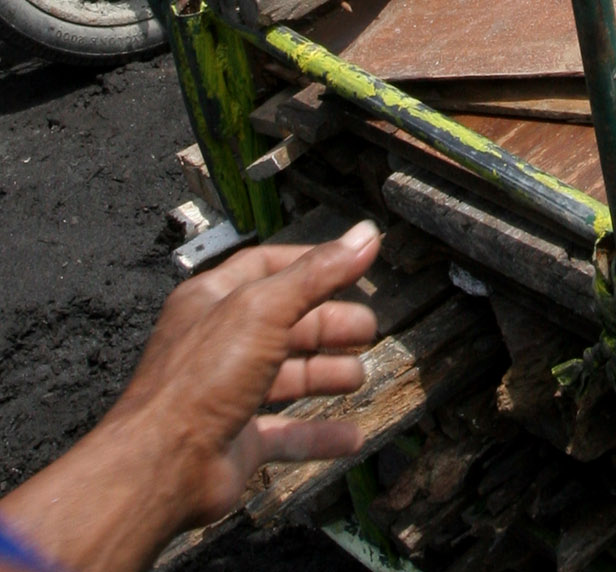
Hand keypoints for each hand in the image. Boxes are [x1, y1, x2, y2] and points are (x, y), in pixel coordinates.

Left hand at [0, 222, 383, 571]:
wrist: (162, 466)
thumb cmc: (200, 377)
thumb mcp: (264, 308)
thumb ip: (317, 274)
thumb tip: (364, 236)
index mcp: (213, 300)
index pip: (266, 267)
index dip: (310, 264)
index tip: (352, 265)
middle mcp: (218, 344)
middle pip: (284, 324)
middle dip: (327, 325)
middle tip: (367, 328)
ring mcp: (226, 395)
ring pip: (286, 378)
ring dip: (325, 374)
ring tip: (358, 375)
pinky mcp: (235, 443)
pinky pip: (284, 434)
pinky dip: (318, 435)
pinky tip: (351, 436)